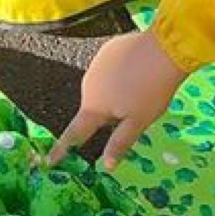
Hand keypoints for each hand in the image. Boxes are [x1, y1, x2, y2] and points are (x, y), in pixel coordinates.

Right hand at [47, 28, 189, 169]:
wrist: (164, 49)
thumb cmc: (152, 90)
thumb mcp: (138, 122)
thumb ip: (119, 143)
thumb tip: (107, 166)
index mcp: (94, 106)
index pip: (74, 133)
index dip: (62, 149)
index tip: (49, 161)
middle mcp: (88, 85)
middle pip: (94, 109)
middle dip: (109, 116)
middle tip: (134, 111)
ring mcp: (95, 64)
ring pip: (101, 90)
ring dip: (114, 95)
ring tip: (139, 89)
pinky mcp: (106, 50)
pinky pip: (108, 70)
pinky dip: (119, 76)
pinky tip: (137, 71)